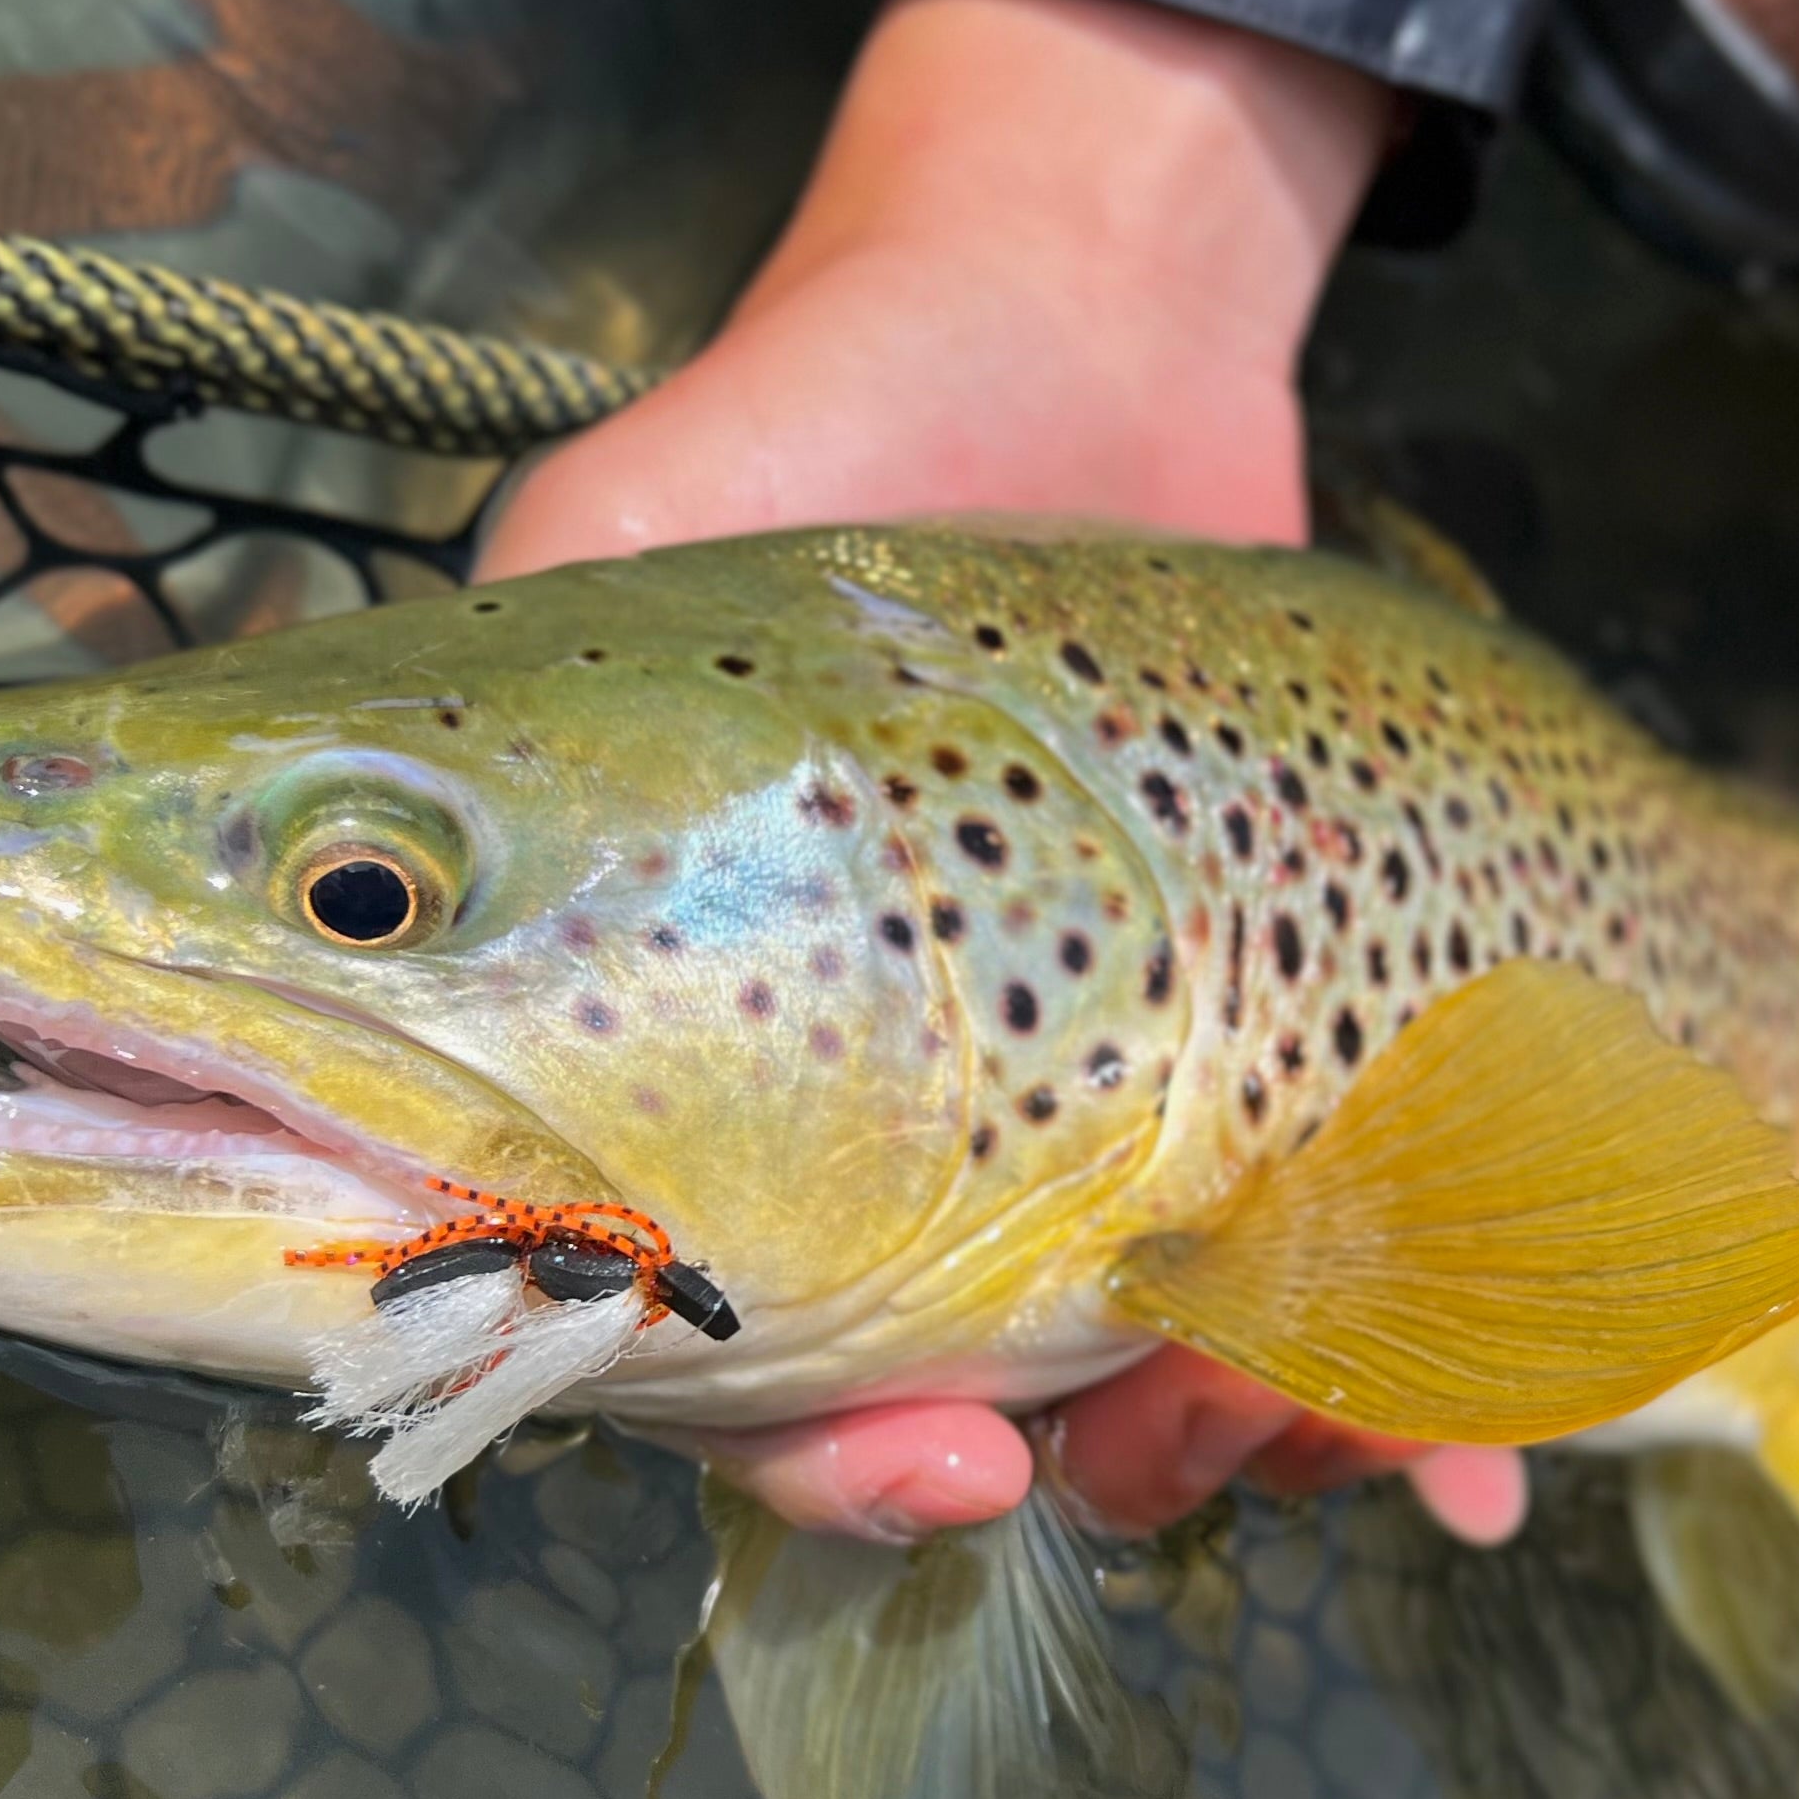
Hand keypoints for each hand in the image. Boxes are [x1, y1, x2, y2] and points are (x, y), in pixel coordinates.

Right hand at [476, 0, 1532, 1545]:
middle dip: (1099, 1469)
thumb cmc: (804, 440)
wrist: (1066, 329)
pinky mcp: (1292, 1074)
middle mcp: (901, 1154)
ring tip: (1363, 1398)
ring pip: (1191, 1394)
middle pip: (1001, 1424)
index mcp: (712, 1098)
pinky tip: (1483, 1457)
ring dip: (1277, 1437)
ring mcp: (1109, 1128)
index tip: (940, 1460)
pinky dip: (1432, 1400)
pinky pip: (1365, 1296)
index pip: (747, 1366)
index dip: (834, 1464)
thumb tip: (316, 874)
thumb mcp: (594, 561)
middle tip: (1176, 1427)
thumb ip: (476, 744)